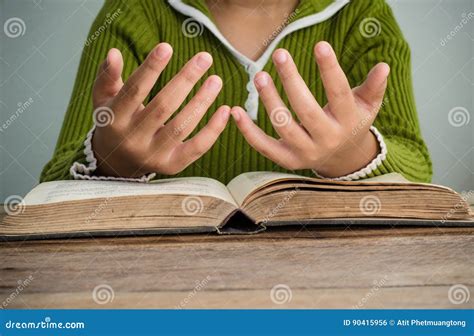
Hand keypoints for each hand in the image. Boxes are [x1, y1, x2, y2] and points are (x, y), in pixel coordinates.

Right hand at [91, 43, 229, 177]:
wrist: (116, 163)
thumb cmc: (113, 122)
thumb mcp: (103, 99)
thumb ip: (108, 76)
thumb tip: (114, 52)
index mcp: (113, 119)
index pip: (134, 90)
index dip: (151, 69)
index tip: (167, 47)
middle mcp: (133, 139)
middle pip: (163, 106)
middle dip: (185, 80)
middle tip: (205, 57)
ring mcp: (153, 155)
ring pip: (182, 126)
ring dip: (202, 101)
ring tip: (216, 80)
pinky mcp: (171, 166)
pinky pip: (197, 147)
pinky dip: (213, 130)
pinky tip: (225, 109)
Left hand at [230, 41, 389, 176]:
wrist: (341, 158)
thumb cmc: (351, 122)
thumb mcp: (366, 106)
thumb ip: (374, 87)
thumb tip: (384, 66)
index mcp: (348, 122)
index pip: (339, 94)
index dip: (330, 70)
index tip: (320, 45)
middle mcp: (326, 139)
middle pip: (306, 110)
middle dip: (292, 81)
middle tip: (280, 54)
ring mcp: (305, 152)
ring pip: (283, 126)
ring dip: (269, 100)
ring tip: (259, 75)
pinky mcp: (287, 160)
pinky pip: (264, 147)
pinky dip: (248, 131)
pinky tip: (235, 112)